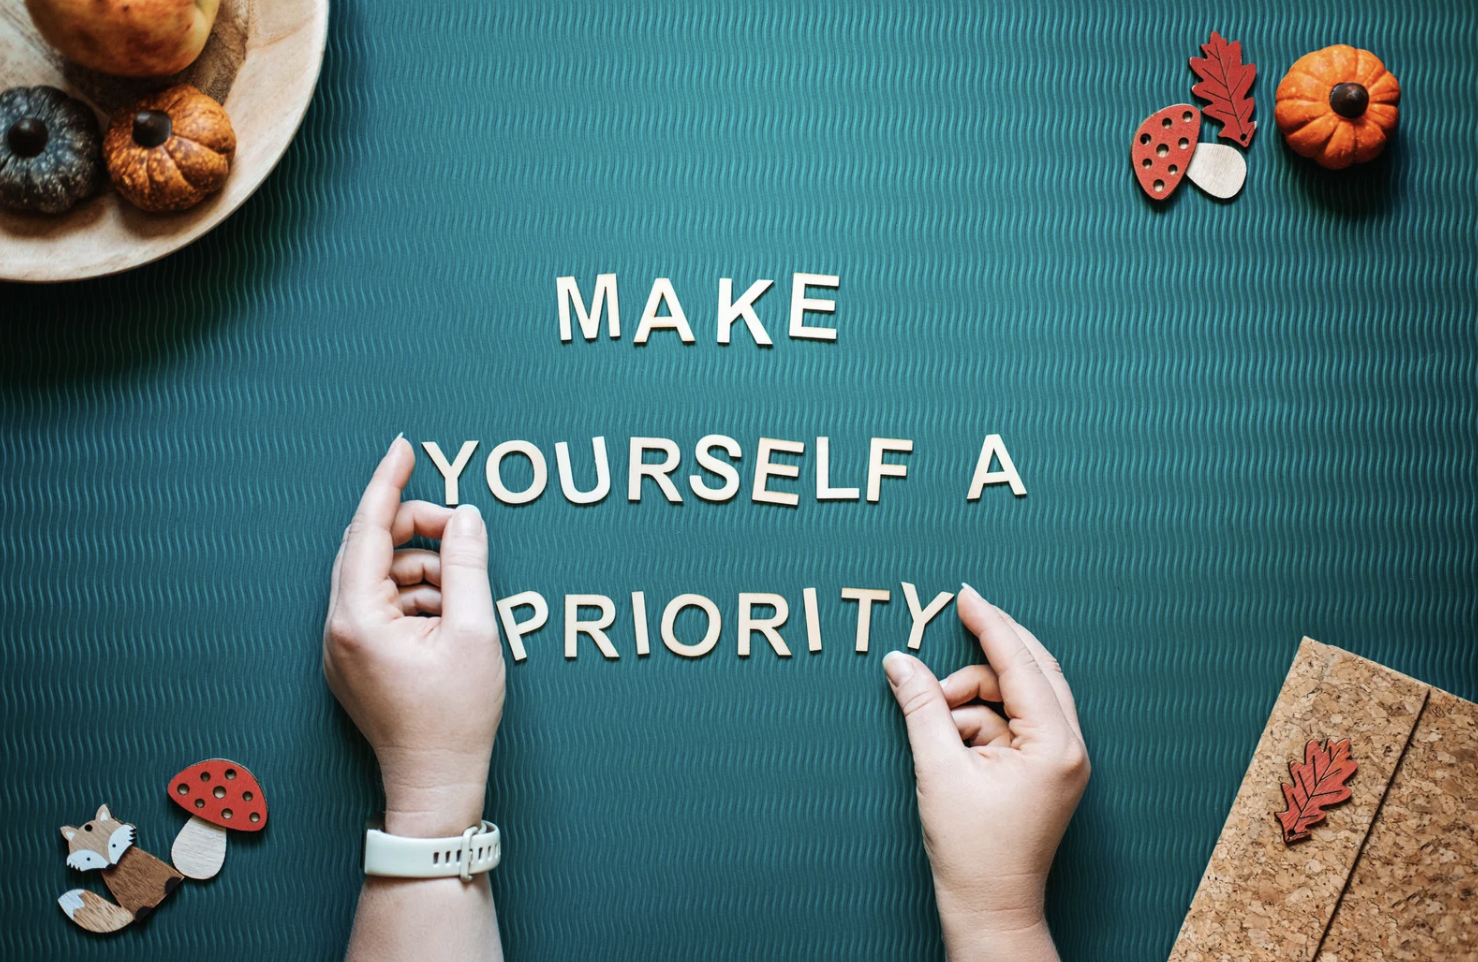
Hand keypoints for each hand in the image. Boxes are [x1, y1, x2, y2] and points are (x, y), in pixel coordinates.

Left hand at [324, 437, 506, 837]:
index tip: (404, 448)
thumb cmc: (455, 718)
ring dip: (422, 570)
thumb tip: (466, 517)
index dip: (388, 484)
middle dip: (416, 530)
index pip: (367, 531)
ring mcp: (343, 648)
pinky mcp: (356, 661)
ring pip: (380, 578)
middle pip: (370, 550)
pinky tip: (448, 617)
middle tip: (460, 525)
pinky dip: (416, 598)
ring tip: (462, 595)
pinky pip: (382, 606)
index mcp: (358, 620)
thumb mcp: (475, 632)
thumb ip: (467, 565)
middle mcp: (338, 630)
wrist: (436, 783)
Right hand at [882, 584, 1088, 961]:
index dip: (989, 624)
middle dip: (980, 665)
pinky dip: (978, 723)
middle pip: (1028, 672)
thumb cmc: (973, 852)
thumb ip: (920, 706)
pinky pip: (1010, 723)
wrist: (989, 909)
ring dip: (972, 700)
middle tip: (942, 653)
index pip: (1021, 663)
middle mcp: (1068, 746)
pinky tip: (949, 743)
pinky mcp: (1043, 770)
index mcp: (1055, 744)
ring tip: (937, 728)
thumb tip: (898, 661)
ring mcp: (1059, 759)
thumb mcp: (938, 769)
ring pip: (1015, 697)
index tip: (965, 594)